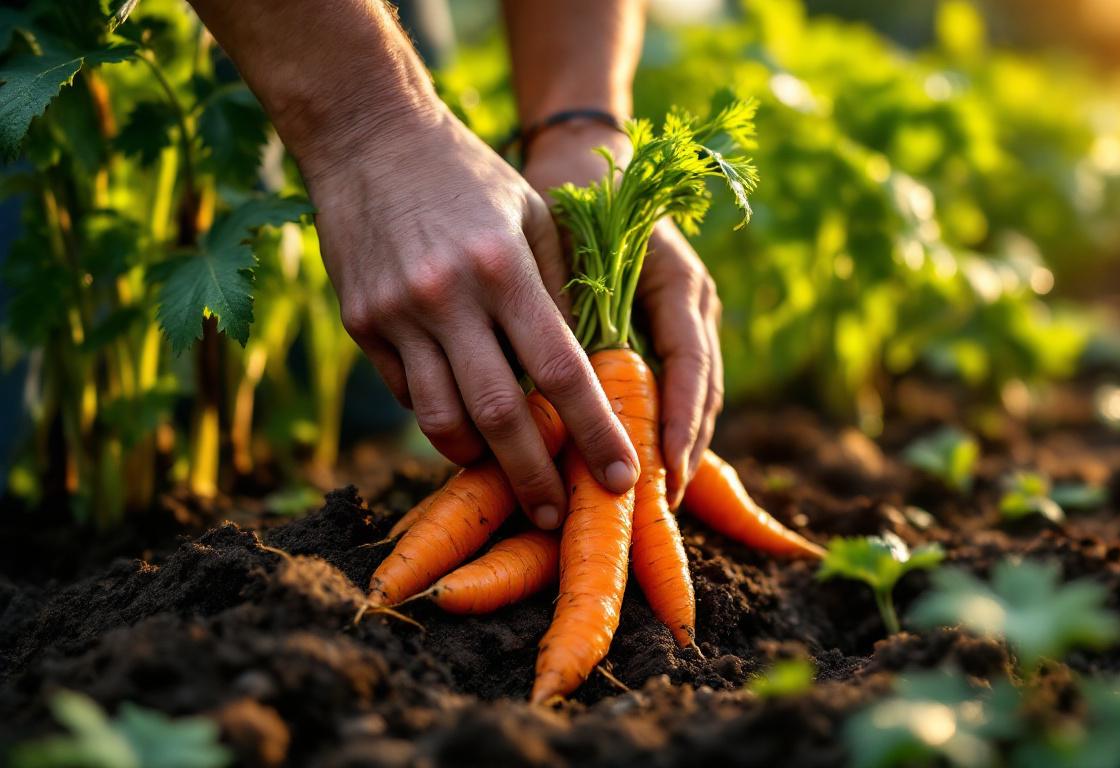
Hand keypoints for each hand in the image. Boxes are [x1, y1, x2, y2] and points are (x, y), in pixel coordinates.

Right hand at [302, 104, 638, 527]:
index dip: (595, 433)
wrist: (367, 137)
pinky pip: (407, 394)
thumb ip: (556, 292)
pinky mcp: (359, 324)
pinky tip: (464, 420)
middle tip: (557, 514)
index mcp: (503, 268)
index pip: (562, 371)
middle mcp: (447, 297)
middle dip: (535, 476)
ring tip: (507, 471)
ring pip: (441, 421)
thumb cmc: (468, 174)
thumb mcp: (531, 215)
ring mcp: (395, 315)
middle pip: (500, 415)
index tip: (623, 476)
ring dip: (479, 459)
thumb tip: (580, 373)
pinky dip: (440, 417)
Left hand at [523, 122, 723, 507]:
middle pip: (704, 389)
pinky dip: (662, 423)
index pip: (690, 365)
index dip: (680, 423)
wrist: (582, 160)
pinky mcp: (670, 326)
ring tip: (655, 497)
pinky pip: (676, 384)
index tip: (665, 472)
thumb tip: (551, 396)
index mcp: (680, 280)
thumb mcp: (569, 256)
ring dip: (677, 444)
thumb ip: (573, 320)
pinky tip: (642, 460)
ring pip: (696, 393)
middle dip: (685, 448)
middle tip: (661, 505)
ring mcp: (689, 315)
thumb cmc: (572, 199)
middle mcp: (694, 302)